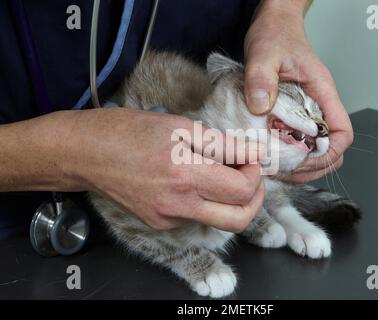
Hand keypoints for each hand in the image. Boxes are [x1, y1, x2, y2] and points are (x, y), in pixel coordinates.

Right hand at [65, 108, 264, 231]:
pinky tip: (194, 179)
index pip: (241, 190)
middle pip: (238, 220)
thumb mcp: (178, 126)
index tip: (250, 157)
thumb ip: (221, 144)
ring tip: (224, 174)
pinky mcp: (159, 223)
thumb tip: (253, 152)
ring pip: (218, 220)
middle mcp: (178, 205)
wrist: (84, 154)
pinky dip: (205, 200)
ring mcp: (167, 219)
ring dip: (231, 200)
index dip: (255, 173)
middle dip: (254, 198)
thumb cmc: (127, 131)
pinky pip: (194, 216)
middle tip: (250, 175)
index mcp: (184, 175)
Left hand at [244, 0, 352, 182]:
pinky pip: (298, 141)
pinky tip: (271, 156)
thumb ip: (261, 79)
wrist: (273, 24)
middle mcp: (319, 105)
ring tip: (276, 169)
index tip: (303, 161)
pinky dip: (287, 154)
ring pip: (315, 149)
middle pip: (331, 150)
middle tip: (284, 172)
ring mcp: (307, 111)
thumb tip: (261, 108)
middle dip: (311, 167)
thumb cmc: (275, 34)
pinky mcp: (293, 113)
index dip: (328, 153)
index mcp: (322, 93)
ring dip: (299, 165)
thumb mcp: (264, 53)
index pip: (342, 133)